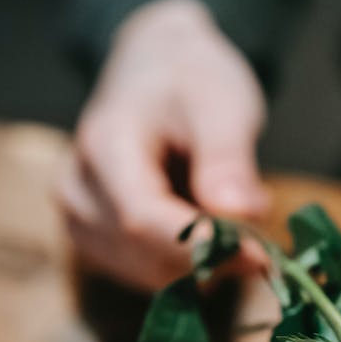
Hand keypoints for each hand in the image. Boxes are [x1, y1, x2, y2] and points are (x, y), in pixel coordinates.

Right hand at [57, 0, 269, 290]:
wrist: (157, 66)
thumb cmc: (192, 80)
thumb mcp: (223, 105)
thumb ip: (228, 160)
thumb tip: (241, 215)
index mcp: (103, 145)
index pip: (142, 220)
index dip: (203, 246)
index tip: (262, 256)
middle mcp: (77, 189)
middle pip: (147, 254)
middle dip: (212, 254)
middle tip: (263, 226)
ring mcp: (79, 220)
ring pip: (150, 274)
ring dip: (204, 260)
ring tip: (231, 209)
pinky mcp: (94, 242)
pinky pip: (148, 274)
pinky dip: (188, 262)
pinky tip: (207, 224)